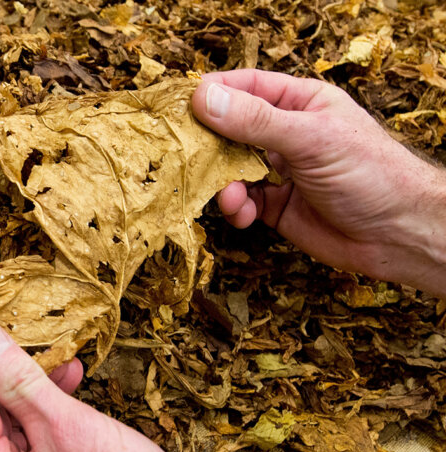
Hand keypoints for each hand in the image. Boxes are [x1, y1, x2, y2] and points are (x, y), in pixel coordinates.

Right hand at [192, 69, 445, 294]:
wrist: (399, 234)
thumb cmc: (371, 173)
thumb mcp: (310, 138)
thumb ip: (256, 120)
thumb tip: (204, 98)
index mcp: (300, 103)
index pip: (247, 87)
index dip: (213, 94)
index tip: (182, 108)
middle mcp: (286, 134)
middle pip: (230, 129)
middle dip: (208, 145)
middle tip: (188, 156)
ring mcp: (280, 170)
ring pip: (230, 169)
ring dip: (221, 182)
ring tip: (229, 196)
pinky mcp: (276, 206)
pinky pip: (241, 201)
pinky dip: (235, 208)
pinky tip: (242, 213)